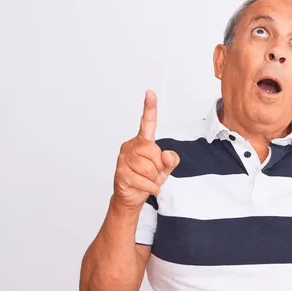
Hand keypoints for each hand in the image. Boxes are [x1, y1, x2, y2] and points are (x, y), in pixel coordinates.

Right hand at [112, 90, 179, 210]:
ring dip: (153, 178)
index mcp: (143, 142)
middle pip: (153, 152)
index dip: (149, 108)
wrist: (131, 197)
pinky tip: (144, 188)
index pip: (147, 123)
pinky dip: (150, 188)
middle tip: (152, 173)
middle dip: (158, 166)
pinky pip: (144, 181)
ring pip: (149, 168)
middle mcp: (131, 146)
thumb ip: (171, 160)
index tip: (150, 93)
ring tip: (146, 180)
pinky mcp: (120, 173)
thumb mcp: (165, 169)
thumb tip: (167, 154)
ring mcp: (124, 159)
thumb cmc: (147, 179)